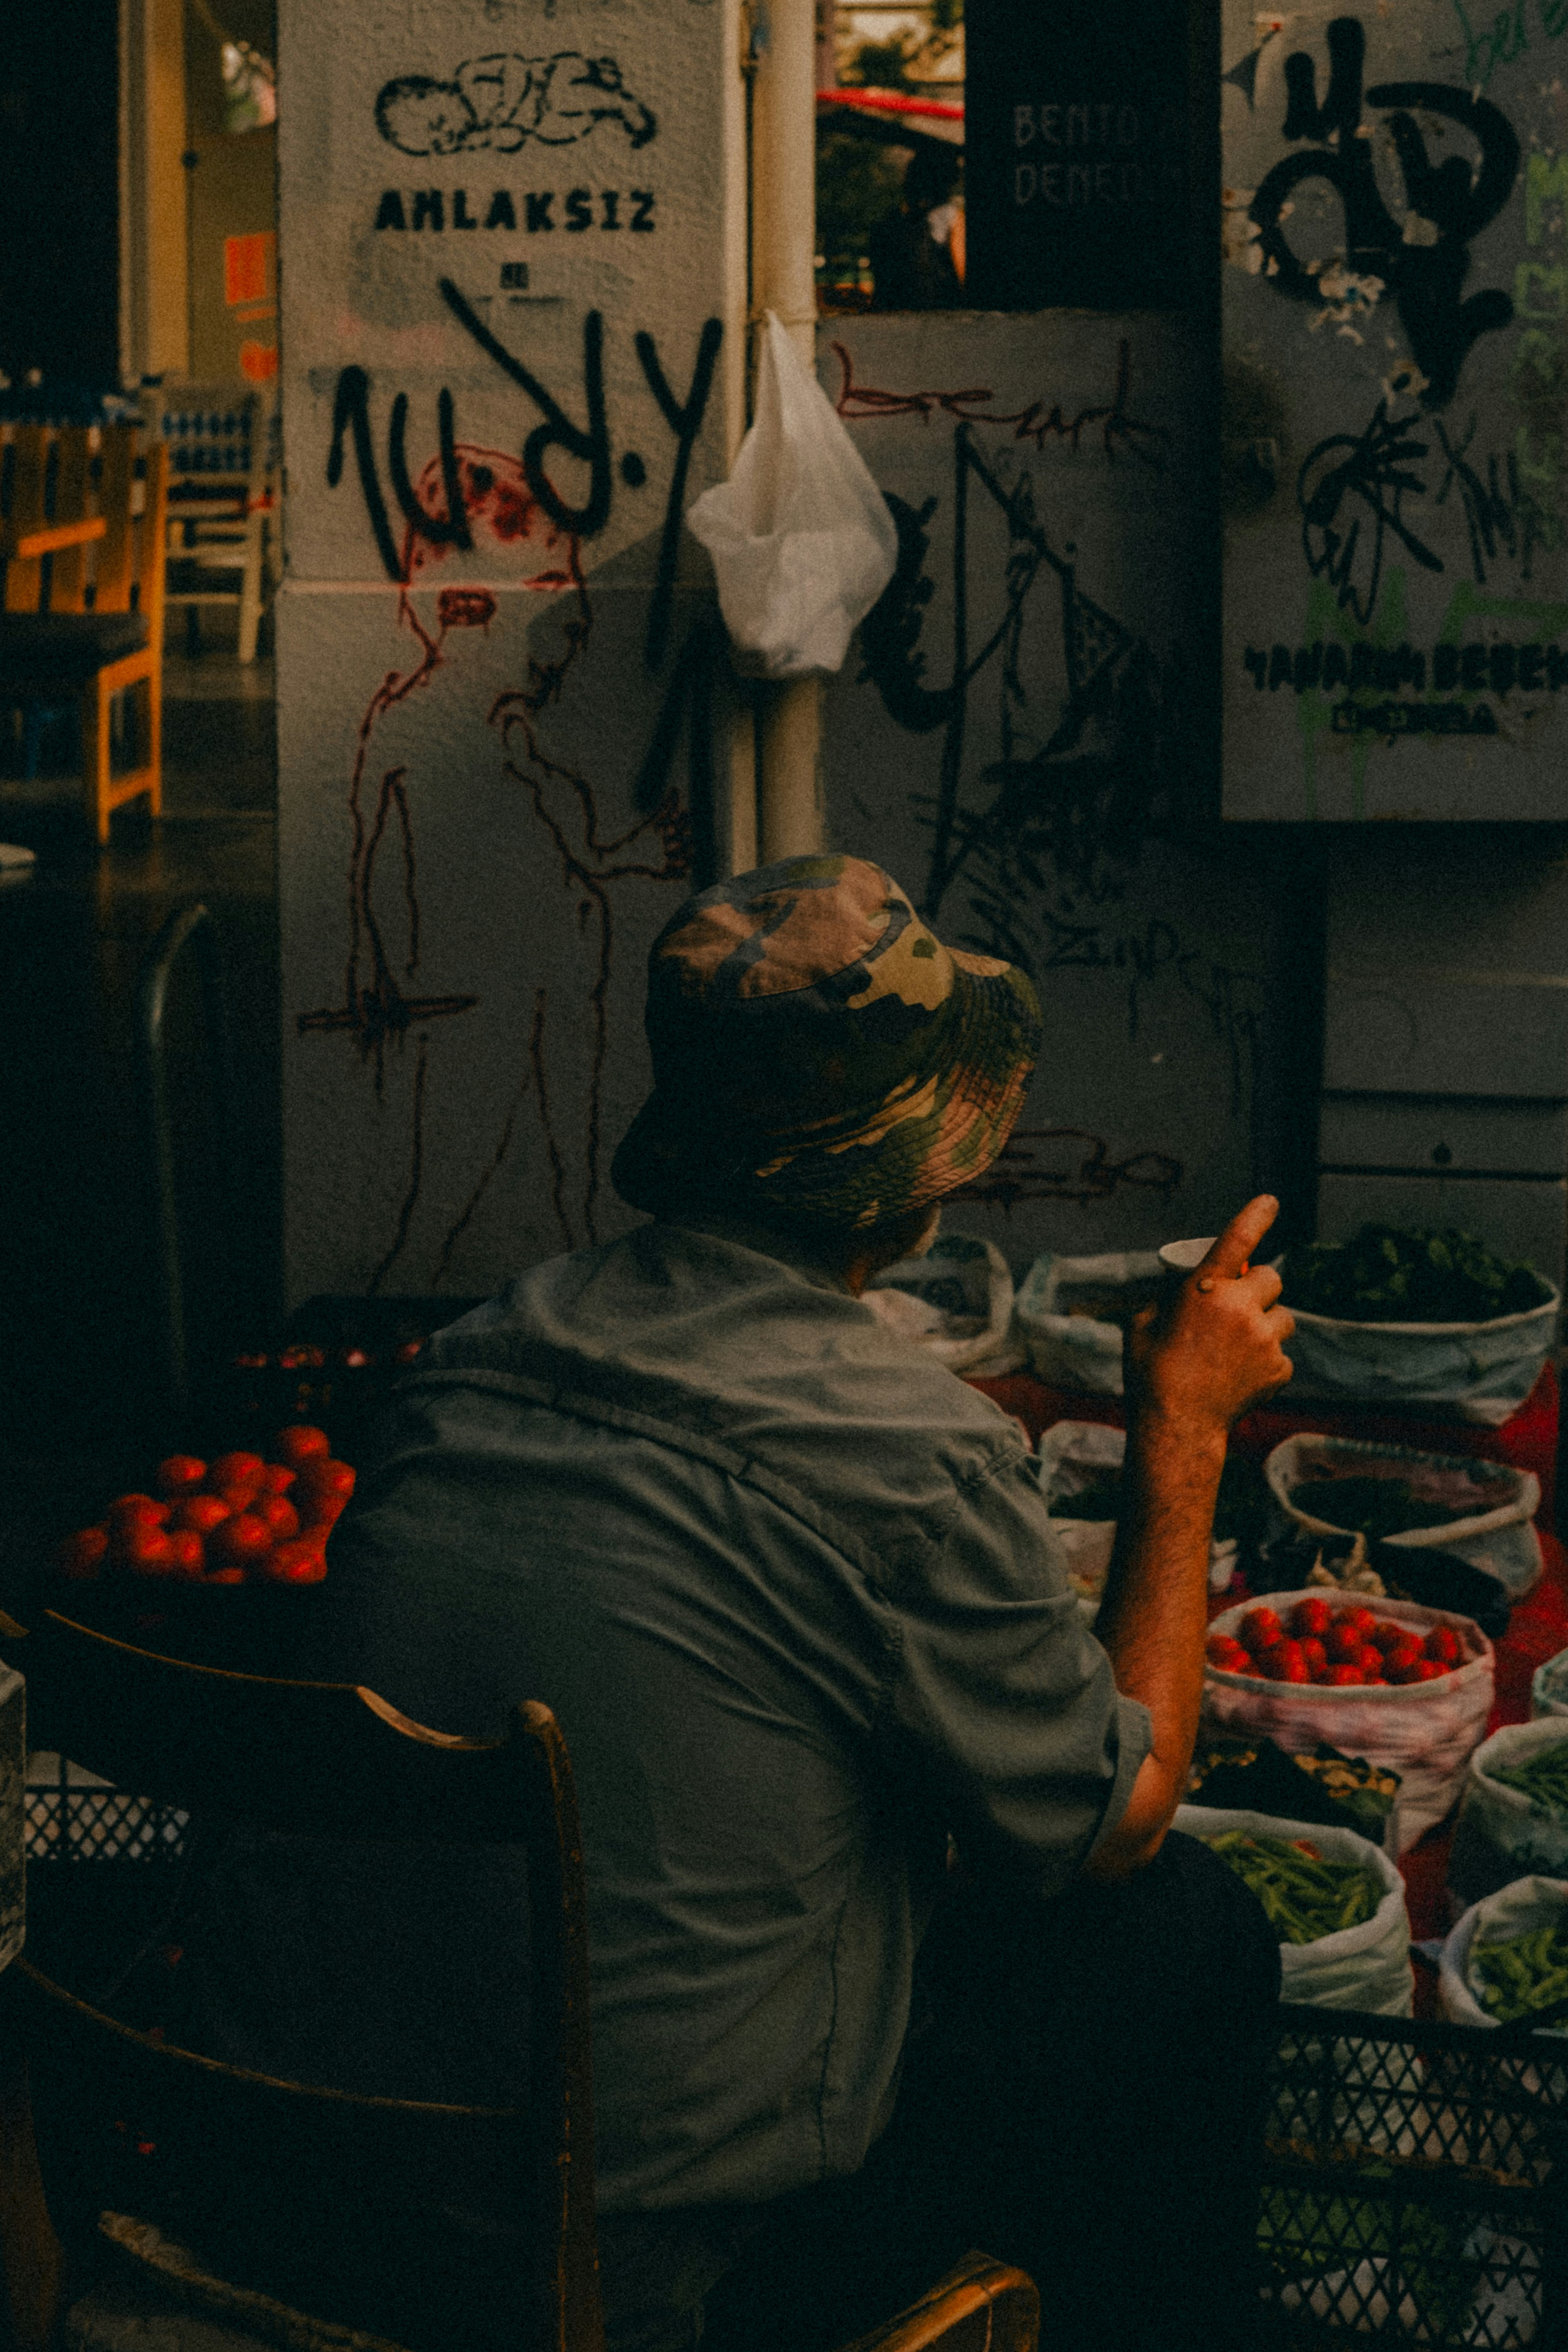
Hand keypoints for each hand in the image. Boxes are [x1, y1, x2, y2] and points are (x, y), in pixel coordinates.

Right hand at [1127, 1196, 1294, 1436]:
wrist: (1175, 1425)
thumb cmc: (1150, 1372)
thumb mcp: (1142, 1323)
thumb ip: (1168, 1299)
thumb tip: (1183, 1292)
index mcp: (1204, 1288)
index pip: (1237, 1239)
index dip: (1256, 1215)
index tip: (1270, 1201)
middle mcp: (1240, 1307)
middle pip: (1273, 1278)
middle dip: (1259, 1290)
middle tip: (1239, 1309)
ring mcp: (1264, 1339)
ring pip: (1285, 1317)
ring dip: (1268, 1325)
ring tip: (1240, 1348)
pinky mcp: (1278, 1369)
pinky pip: (1283, 1354)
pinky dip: (1269, 1362)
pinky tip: (1243, 1376)